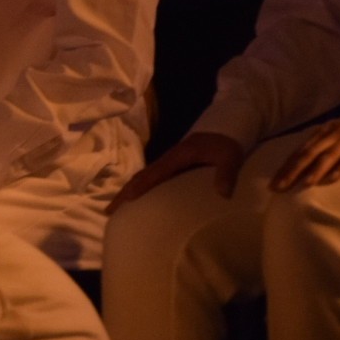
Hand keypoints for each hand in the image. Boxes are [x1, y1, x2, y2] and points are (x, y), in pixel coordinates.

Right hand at [107, 133, 244, 213]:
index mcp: (176, 157)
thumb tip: (223, 193)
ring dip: (127, 193)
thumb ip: (226, 173)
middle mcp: (167, 161)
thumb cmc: (226, 143)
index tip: (124, 202)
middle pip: (139, 178)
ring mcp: (167, 164)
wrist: (226, 128)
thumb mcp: (231, 156)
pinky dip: (138, 190)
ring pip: (141, 179)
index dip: (138, 188)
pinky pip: (149, 180)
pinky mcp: (171, 168)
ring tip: (116, 210)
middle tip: (108, 211)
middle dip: (123, 194)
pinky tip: (135, 202)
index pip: (152, 174)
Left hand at [270, 104, 339, 190]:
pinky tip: (332, 178)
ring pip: (328, 156)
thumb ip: (318, 146)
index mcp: (321, 134)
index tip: (272, 183)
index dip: (285, 167)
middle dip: (292, 171)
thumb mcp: (333, 133)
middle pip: (308, 154)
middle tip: (279, 187)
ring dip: (315, 170)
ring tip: (304, 183)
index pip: (299, 152)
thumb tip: (296, 164)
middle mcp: (331, 135)